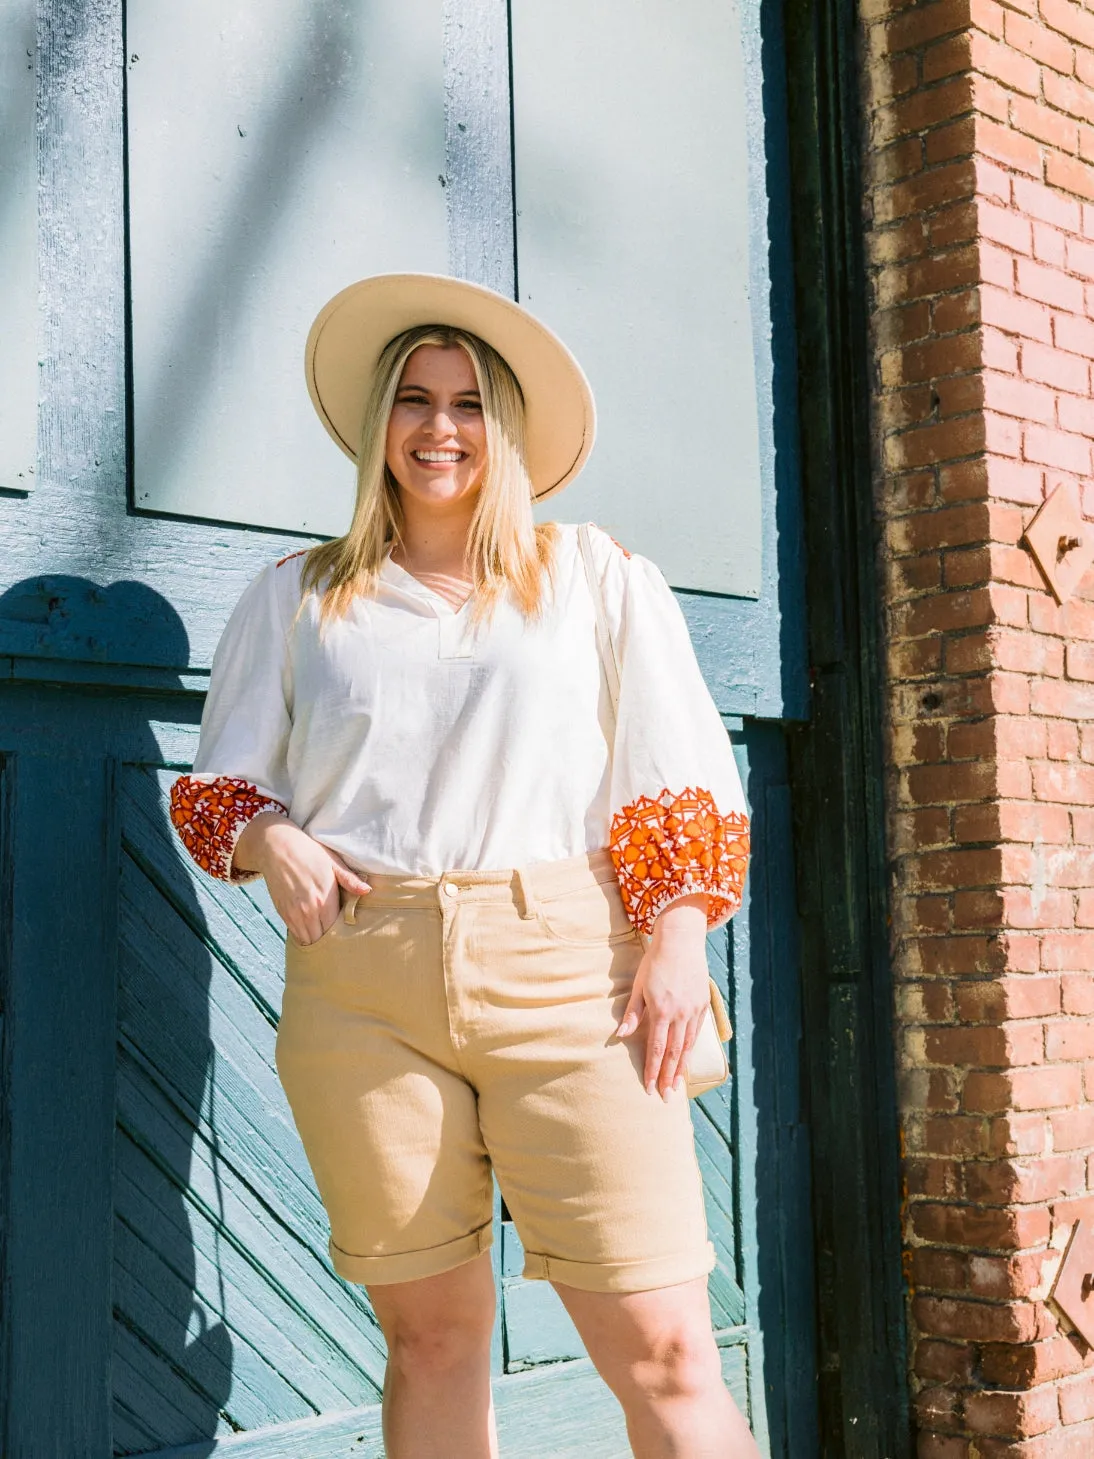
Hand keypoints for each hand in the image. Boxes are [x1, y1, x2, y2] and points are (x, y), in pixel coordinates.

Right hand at [234, 811, 371, 945]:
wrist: (276, 847)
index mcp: (324, 900)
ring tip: (325, 937)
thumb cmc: (308, 852)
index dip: (343, 935)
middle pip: (322, 940)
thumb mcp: (332, 862)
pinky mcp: (282, 913)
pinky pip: (295, 934)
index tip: (349, 934)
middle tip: (339, 939)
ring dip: (316, 941)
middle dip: (330, 942)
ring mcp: (293, 914)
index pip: (336, 931)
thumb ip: (349, 880)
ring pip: (308, 940)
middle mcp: (308, 911)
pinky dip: (303, 935)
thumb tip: (367, 891)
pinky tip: (311, 929)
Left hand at [615, 893, 709, 1098]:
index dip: (652, 1071)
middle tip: (665, 1099)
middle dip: (668, 1078)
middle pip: (673, 1053)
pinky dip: (691, 1050)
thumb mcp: (638, 986)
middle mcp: (680, 1014)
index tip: (649, 1089)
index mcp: (661, 1011)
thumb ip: (632, 1013)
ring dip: (681, 1069)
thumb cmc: (655, 962)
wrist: (681, 941)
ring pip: (687, 1047)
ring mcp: (693, 1011)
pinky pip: (696, 1034)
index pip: (656, 1049)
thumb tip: (621, 1035)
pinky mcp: (702, 1006)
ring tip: (676, 1087)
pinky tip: (686, 1061)